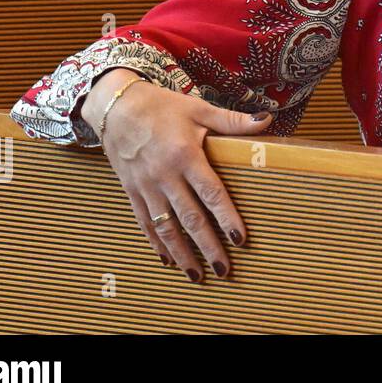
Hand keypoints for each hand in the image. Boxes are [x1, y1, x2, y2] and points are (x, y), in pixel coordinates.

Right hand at [82, 69, 272, 282]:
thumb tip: (266, 121)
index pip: (212, 193)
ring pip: (166, 227)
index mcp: (186, 156)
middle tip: (223, 270)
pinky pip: (144, 222)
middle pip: (190, 218)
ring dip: (182, 253)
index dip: (227, 217)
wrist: (115, 106)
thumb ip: (231, 121)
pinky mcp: (132, 191)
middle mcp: (165, 176)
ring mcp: (146, 186)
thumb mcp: (198, 108)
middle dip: (208, 246)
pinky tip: (167, 258)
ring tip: (197, 276)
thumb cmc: (162, 106)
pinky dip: (156, 243)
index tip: (240, 239)